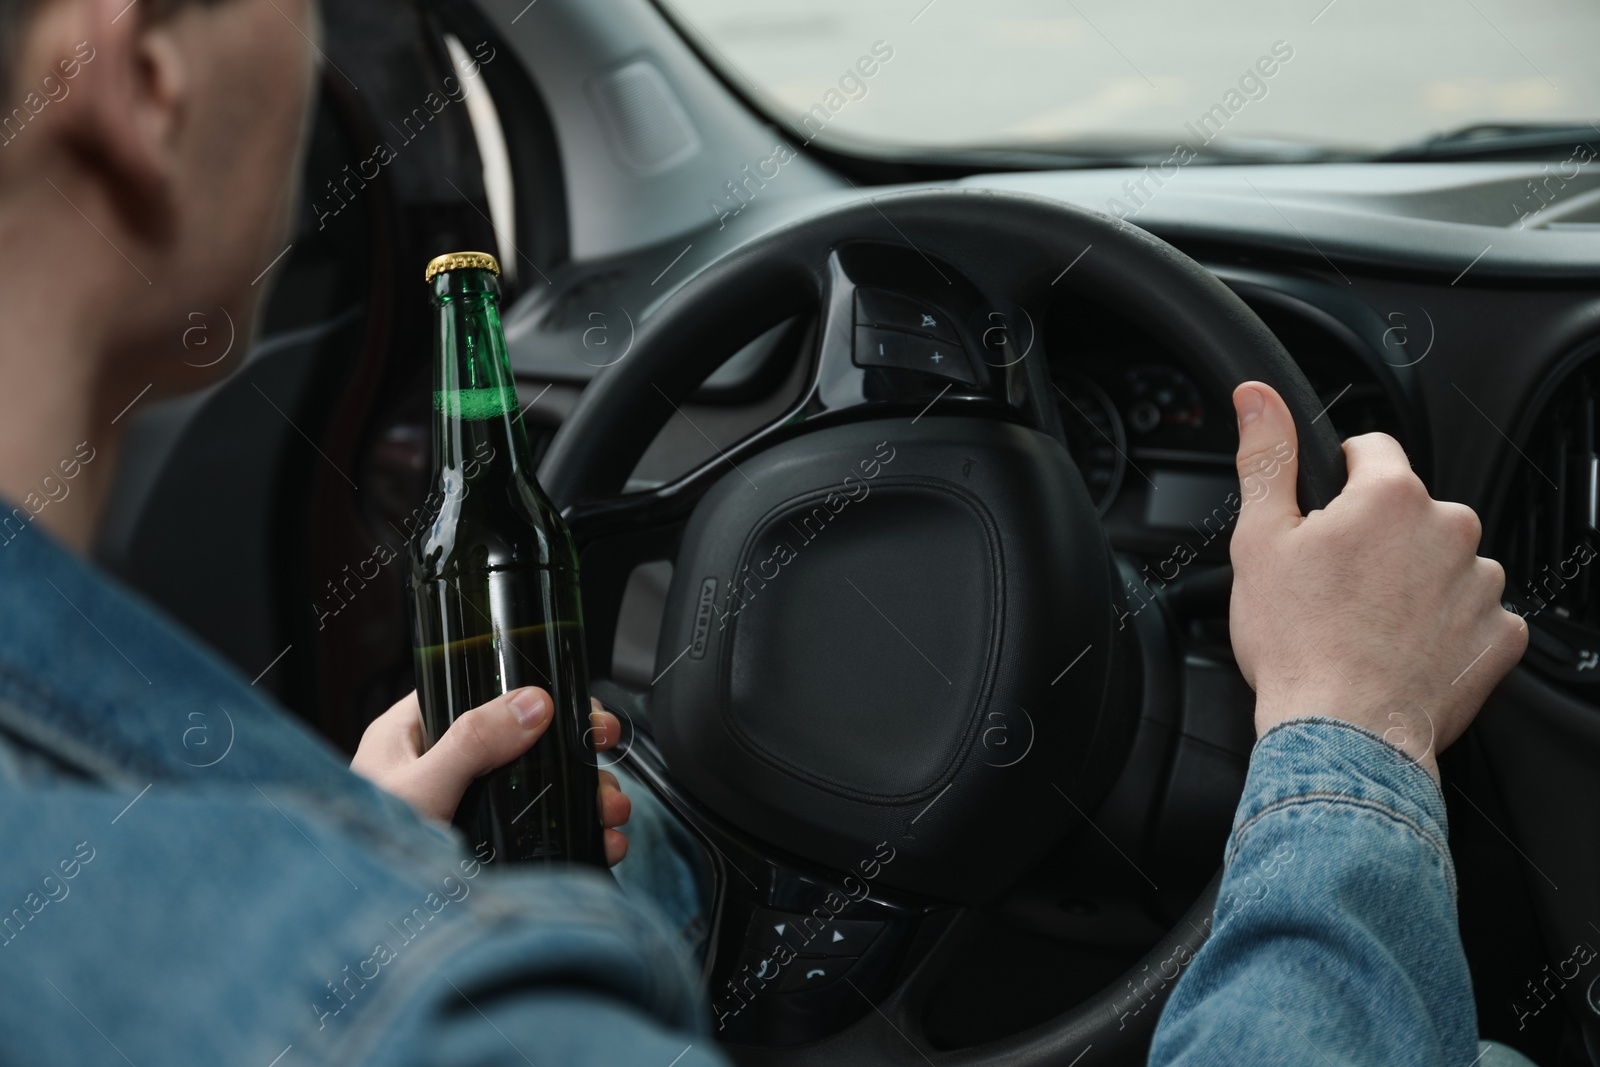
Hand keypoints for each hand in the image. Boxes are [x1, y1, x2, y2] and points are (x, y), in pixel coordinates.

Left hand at [351, 688, 631, 864]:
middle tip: (604, 753)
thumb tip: (531, 704)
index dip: (531, 692)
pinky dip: (580, 833)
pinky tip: (602, 841)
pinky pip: (543, 831)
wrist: (362, 940)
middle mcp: (442, 768)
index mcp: (412, 735)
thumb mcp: (420, 789)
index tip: (576, 706)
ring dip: (586, 795)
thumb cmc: (362, 857)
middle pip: (525, 741)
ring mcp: (468, 810)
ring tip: (610, 811)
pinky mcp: (486, 849)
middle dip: (575, 751)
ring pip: (541, 788)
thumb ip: (471, 743)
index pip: (478, 691)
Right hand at [1228, 381, 1527, 780]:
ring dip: (1413, 581)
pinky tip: (1402, 650)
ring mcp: (1482, 584)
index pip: (1373, 450)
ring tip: (1366, 624)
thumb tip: (1258, 398)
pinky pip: (1475, 615)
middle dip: (1377, 537)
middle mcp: (1450, 529)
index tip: (1323, 518)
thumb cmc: (1298, 642)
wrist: (1343, 733)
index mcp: (1390, 496)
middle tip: (1334, 585)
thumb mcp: (1258, 539)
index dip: (1339, 479)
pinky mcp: (1500, 636)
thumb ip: (1266, 457)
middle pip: (1409, 511)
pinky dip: (1445, 628)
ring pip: (1444, 562)